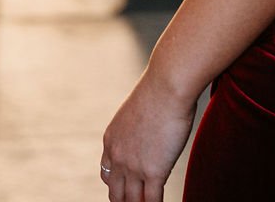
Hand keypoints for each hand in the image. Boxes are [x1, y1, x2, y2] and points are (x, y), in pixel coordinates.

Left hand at [99, 64, 197, 201]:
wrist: (167, 84)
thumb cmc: (159, 91)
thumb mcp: (136, 112)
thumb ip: (137, 130)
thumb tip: (149, 135)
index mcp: (111, 140)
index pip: (107, 173)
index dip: (117, 184)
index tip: (125, 189)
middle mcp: (118, 156)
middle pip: (116, 193)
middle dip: (124, 201)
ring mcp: (134, 167)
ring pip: (132, 201)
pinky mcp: (154, 172)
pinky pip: (151, 201)